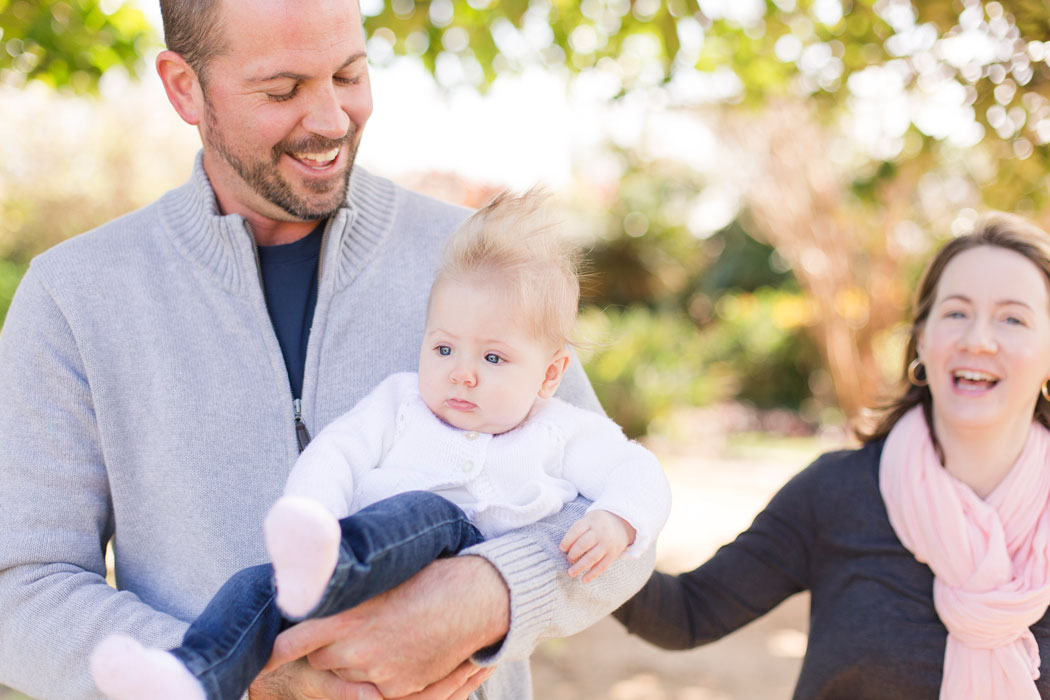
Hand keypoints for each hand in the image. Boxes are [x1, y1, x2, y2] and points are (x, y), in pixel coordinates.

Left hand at [262, 556, 508, 697]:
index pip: (289, 642)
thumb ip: (340, 594)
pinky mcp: (396, 689)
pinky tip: (396, 651)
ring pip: (344, 675)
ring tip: (380, 635)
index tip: (259, 659)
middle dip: (327, 647)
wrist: (472, 599)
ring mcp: (376, 673)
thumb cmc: (425, 577)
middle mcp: (354, 650)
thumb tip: (311, 594)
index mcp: (344, 619)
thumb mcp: (376, 580)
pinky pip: (370, 689)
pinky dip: (376, 675)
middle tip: (350, 627)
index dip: (272, 652)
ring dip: (351, 661)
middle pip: (318, 660)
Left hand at [559, 509, 635, 582]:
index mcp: (592, 521)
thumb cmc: (598, 523)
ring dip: (580, 567)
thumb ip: (578, 530)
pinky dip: (592, 574)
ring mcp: (608, 544)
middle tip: (568, 559)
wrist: (622, 523)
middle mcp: (600, 532)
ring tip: (571, 573)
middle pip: (583, 544)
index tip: (562, 548)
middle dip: (573, 554)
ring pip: (592, 557)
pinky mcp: (613, 554)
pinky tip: (584, 580)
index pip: (576, 530)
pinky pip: (602, 566)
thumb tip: (564, 549)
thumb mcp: (589, 519)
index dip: (567, 540)